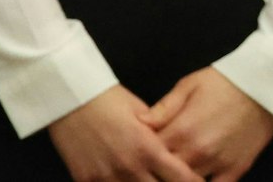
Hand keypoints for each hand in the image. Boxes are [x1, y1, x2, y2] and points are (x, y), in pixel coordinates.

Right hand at [49, 85, 202, 181]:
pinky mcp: (86, 181)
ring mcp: (106, 177)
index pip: (181, 177)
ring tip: (152, 180)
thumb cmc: (110, 100)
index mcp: (148, 149)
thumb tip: (175, 150)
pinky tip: (128, 181)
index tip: (201, 180)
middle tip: (174, 180)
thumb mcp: (144, 115)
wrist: (71, 98)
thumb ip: (160, 136)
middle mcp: (129, 167)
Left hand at [146, 67, 272, 181]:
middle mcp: (196, 152)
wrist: (267, 85)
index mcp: (181, 130)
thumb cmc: (225, 81)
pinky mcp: (235, 171)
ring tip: (171, 172)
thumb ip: (163, 108)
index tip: (138, 151)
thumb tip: (138, 123)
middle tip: (152, 165)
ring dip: (176, 178)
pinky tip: (195, 180)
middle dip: (155, 170)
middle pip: (163, 173)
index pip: (148, 153)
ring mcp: (216, 164)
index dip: (141, 153)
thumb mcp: (189, 85)